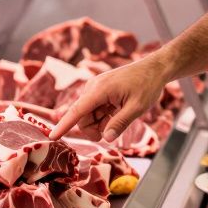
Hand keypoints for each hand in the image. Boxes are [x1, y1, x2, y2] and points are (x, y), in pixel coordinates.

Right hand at [49, 58, 166, 139]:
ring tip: (119, 118)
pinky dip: (104, 116)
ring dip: (100, 122)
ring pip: (89, 114)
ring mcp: (97, 88)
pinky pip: (96, 108)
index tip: (52, 136)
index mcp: (99, 90)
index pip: (76, 111)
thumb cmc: (148, 85)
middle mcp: (94, 87)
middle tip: (110, 135)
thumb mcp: (137, 108)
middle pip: (82, 116)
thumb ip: (120, 123)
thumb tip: (106, 139)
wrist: (155, 69)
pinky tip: (118, 113)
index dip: (64, 125)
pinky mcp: (101, 90)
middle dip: (92, 129)